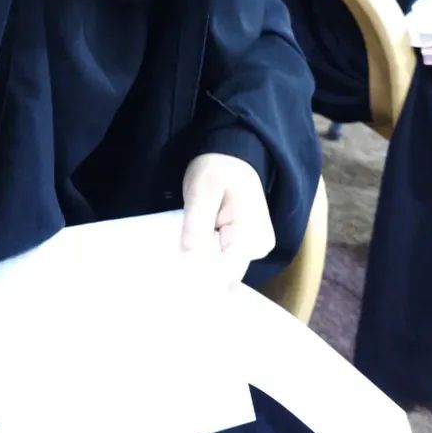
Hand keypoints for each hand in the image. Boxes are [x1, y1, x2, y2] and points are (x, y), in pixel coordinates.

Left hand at [181, 153, 274, 282]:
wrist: (230, 155)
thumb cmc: (216, 168)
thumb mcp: (201, 192)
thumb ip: (196, 227)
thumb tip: (190, 263)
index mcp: (251, 235)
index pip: (222, 274)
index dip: (195, 277)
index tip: (173, 277)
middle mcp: (258, 247)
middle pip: (222, 276)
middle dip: (196, 271)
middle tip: (174, 257)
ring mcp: (254, 249)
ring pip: (220, 271)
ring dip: (199, 263)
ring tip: (184, 245)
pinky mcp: (246, 247)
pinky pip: (222, 262)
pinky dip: (205, 257)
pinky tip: (193, 246)